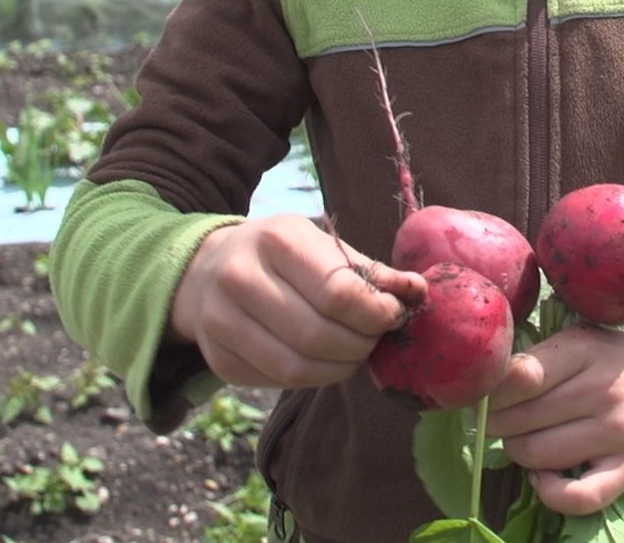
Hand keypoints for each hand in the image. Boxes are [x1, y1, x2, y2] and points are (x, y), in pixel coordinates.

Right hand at [167, 214, 424, 389]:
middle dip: (361, 344)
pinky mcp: (220, 360)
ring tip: (356, 352)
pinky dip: (315, 378)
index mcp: (275, 240)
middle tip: (377, 338)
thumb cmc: (279, 255)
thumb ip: (368, 270)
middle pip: (317, 335)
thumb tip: (417, 291)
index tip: (394, 314)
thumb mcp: (320, 244)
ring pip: (297, 368)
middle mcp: (240, 279)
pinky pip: (279, 382)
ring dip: (341, 367)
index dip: (375, 312)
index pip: (336, 291)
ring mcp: (222, 323)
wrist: (205, 270)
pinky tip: (326, 361)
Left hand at [484, 327, 623, 515]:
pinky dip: (550, 493)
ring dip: (517, 452)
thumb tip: (483, 386)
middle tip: (499, 420)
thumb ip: (537, 358)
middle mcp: (601, 391)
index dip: (489, 391)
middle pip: (519, 420)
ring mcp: (616, 433)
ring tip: (523, 440)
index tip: (484, 395)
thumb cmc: (616, 360)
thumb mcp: (580, 340)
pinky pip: (579, 497)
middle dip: (496, 423)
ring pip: (537, 455)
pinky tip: (542, 477)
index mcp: (584, 350)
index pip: (518, 376)